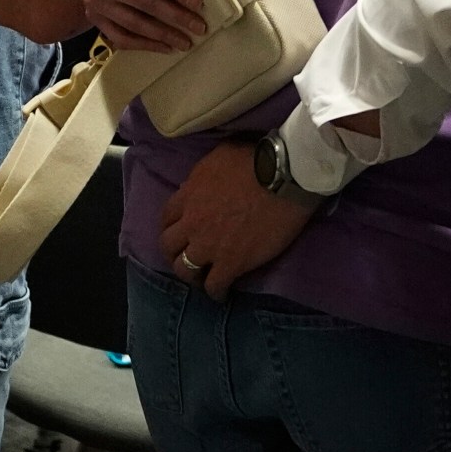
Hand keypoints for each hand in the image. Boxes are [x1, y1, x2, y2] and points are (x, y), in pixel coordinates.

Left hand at [159, 139, 317, 300]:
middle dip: (174, 253)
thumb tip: (194, 187)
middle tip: (186, 257)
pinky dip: (216, 292)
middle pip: (169, 246)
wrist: (283, 176)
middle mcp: (192, 223)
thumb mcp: (218, 157)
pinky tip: (222, 294)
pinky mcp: (232, 262)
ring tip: (201, 279)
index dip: (172, 227)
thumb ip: (201, 176)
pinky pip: (214, 285)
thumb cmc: (255, 159)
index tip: (182, 232)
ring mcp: (209, 246)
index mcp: (188, 196)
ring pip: (185, 270)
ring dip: (191, 275)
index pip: (167, 218)